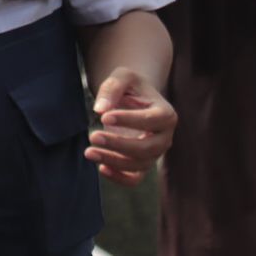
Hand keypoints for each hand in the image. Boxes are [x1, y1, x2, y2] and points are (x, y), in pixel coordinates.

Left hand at [86, 67, 175, 186]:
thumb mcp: (122, 76)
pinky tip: (100, 168)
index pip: (150, 121)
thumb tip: (100, 110)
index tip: (104, 116)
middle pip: (147, 148)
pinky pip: (135, 178)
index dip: (128, 120)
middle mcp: (165, 137)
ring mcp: (155, 153)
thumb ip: (112, 88)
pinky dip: (119, 178)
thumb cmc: (129, 86)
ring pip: (140, 164)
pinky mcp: (142, 163)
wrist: (133, 97)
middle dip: (119, 144)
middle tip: (93, 136)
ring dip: (114, 161)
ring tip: (89, 152)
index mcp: (166, 114)